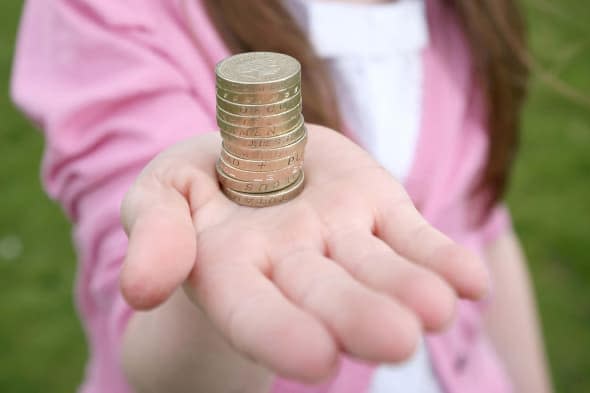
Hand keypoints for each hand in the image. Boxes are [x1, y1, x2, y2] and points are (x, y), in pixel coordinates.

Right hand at [120, 124, 488, 381]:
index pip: (251, 308)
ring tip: (438, 309)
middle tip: (397, 340)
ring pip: (376, 269)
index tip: (316, 359)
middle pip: (325, 294)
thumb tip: (142, 286)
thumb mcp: (161, 192)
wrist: (251, 157)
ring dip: (409, 290)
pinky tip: (470, 281)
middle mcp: (293, 263)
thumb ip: (155, 232)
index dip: (278, 332)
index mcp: (230, 266)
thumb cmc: (197, 184)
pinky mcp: (382, 209)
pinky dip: (443, 258)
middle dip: (357, 316)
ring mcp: (343, 236)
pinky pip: (415, 236)